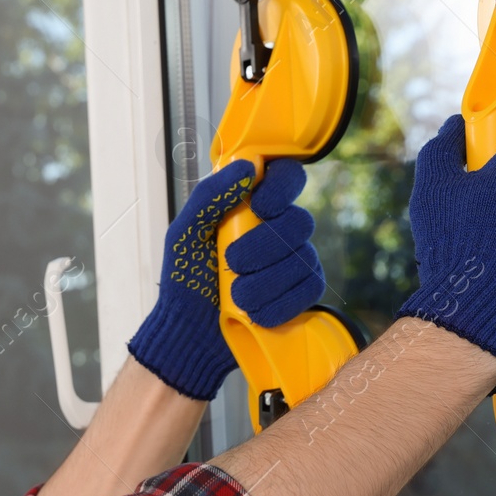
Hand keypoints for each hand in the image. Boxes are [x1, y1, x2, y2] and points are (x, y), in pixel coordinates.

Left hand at [128, 158, 324, 400]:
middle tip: (231, 262)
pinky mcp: (302, 293)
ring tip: (236, 294)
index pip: (287, 177)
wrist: (190, 331)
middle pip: (299, 221)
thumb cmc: (185, 278)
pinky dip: (280, 302)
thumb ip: (210, 195)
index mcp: (253, 207)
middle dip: (263, 246)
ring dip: (265, 280)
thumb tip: (247, 165)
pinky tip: (255, 312)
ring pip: (303, 258)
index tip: (260, 206)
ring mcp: (294, 261)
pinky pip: (310, 288)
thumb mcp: (185, 233)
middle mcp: (279, 230)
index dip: (282, 187)